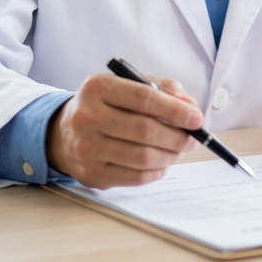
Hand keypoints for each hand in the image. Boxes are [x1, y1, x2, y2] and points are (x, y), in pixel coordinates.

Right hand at [45, 73, 201, 188]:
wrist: (64, 133)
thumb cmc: (107, 105)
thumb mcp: (129, 85)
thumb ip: (163, 89)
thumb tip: (190, 107)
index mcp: (98, 87)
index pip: (144, 98)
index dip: (175, 110)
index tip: (197, 118)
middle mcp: (87, 117)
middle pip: (145, 131)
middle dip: (177, 136)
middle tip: (193, 138)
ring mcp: (86, 148)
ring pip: (142, 157)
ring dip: (170, 155)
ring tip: (179, 150)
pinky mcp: (91, 174)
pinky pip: (135, 177)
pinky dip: (157, 171)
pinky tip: (162, 162)